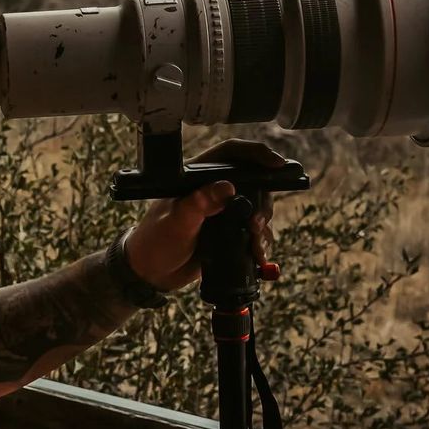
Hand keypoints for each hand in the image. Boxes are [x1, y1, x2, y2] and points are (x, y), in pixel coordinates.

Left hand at [123, 139, 287, 290]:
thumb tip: (227, 187)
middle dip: (262, 202)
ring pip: (256, 209)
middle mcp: (211, 191)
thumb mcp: (176, 221)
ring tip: (254, 241)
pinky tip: (256, 253)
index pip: (230, 154)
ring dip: (261, 225)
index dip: (255, 154)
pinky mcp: (228, 232)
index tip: (276, 163)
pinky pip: (252, 232)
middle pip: (252, 183)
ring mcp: (222, 212)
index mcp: (196, 178)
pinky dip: (258, 241)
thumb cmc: (155, 241)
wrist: (152, 274)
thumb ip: (199, 204)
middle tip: (256, 222)